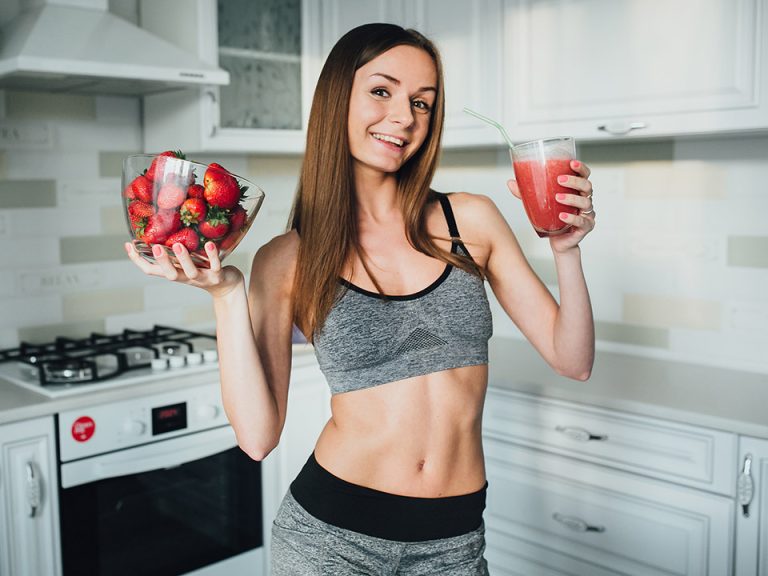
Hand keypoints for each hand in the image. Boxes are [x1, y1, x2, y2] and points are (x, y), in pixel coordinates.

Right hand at [125, 241, 243, 297]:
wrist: (226, 286)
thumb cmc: (202, 270)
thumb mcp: (185, 263)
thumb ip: (174, 253)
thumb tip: (160, 231)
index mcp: (176, 273)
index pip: (152, 271)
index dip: (138, 260)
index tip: (128, 245)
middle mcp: (186, 277)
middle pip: (170, 274)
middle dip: (162, 262)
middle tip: (155, 248)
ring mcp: (203, 278)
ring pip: (191, 272)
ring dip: (184, 259)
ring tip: (178, 245)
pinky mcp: (218, 275)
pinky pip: (215, 265)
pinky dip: (212, 255)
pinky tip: (208, 243)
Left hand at [506, 159, 594, 253]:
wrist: (559, 241)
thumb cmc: (552, 219)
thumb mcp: (539, 204)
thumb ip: (526, 193)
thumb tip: (510, 182)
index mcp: (576, 190)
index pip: (584, 175)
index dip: (581, 168)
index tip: (571, 163)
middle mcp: (585, 200)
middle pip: (587, 186)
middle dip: (574, 181)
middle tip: (560, 180)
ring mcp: (587, 214)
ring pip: (585, 202)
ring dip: (572, 198)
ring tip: (558, 198)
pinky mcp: (585, 227)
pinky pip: (582, 222)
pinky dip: (572, 218)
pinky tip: (562, 217)